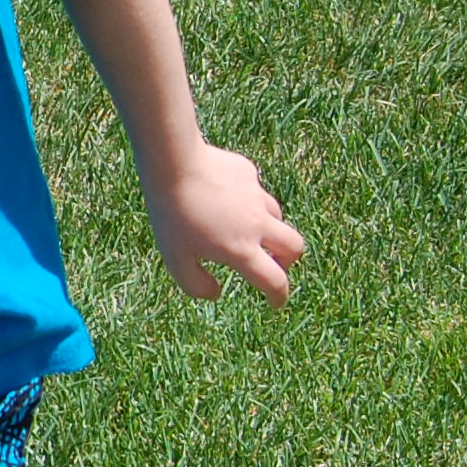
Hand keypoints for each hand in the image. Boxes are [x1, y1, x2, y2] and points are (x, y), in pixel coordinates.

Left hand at [146, 143, 306, 307]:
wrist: (174, 164)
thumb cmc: (171, 215)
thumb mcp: (175, 259)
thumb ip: (195, 285)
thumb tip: (217, 292)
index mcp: (242, 250)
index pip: (274, 281)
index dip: (279, 297)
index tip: (275, 302)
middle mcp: (257, 224)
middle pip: (294, 247)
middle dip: (287, 260)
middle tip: (272, 264)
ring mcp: (256, 196)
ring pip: (277, 217)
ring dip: (269, 230)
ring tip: (245, 231)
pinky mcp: (248, 174)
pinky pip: (255, 192)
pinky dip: (248, 201)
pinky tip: (225, 198)